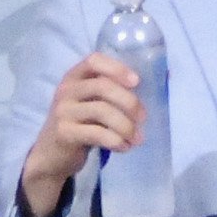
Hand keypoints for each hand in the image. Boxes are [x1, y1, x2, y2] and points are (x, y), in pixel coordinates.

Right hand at [18, 54, 145, 216]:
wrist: (51, 155)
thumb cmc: (80, 125)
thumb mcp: (91, 103)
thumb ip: (115, 92)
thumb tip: (166, 76)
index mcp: (74, 77)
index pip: (94, 60)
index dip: (117, 68)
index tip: (137, 82)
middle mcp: (66, 90)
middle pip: (103, 86)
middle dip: (129, 102)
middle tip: (143, 118)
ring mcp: (63, 111)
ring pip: (102, 111)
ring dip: (126, 126)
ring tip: (137, 138)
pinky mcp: (65, 133)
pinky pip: (97, 133)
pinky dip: (116, 141)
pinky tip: (124, 147)